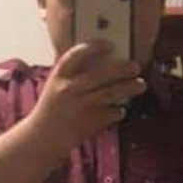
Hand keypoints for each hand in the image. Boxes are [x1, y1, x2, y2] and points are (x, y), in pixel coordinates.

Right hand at [30, 41, 145, 155]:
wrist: (42, 138)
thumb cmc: (51, 109)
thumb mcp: (55, 86)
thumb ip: (72, 73)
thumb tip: (97, 59)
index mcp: (60, 76)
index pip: (77, 55)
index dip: (94, 47)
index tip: (109, 44)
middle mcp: (70, 89)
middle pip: (101, 74)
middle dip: (122, 69)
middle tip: (136, 66)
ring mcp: (81, 106)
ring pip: (110, 94)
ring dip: (129, 88)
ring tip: (141, 85)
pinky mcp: (90, 123)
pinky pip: (111, 113)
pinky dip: (119, 111)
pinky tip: (121, 110)